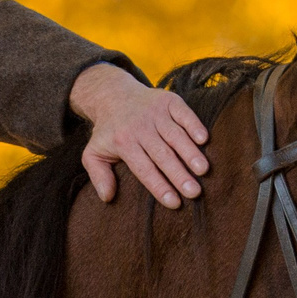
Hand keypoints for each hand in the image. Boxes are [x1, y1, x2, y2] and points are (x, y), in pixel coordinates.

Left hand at [71, 63, 209, 207]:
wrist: (113, 94)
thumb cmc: (108, 131)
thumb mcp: (93, 153)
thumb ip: (98, 175)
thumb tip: (107, 197)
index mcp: (124, 143)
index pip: (144, 169)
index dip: (159, 186)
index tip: (174, 203)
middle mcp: (140, 128)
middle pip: (162, 155)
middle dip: (179, 174)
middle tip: (194, 192)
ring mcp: (155, 113)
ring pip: (175, 135)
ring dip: (190, 152)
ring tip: (203, 170)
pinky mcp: (168, 101)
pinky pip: (183, 113)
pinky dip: (194, 124)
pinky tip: (204, 139)